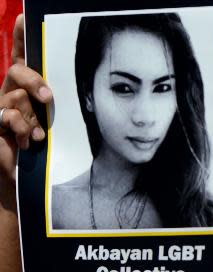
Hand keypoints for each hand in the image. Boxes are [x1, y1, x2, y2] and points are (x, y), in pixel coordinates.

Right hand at [0, 14, 49, 195]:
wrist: (28, 174)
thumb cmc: (48, 145)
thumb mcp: (57, 119)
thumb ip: (57, 103)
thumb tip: (66, 90)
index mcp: (28, 86)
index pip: (24, 56)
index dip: (21, 36)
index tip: (24, 17)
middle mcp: (12, 91)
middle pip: (17, 71)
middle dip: (33, 82)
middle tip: (48, 98)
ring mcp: (1, 106)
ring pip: (16, 97)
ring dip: (31, 117)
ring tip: (40, 134)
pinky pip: (7, 116)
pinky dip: (22, 128)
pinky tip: (29, 141)